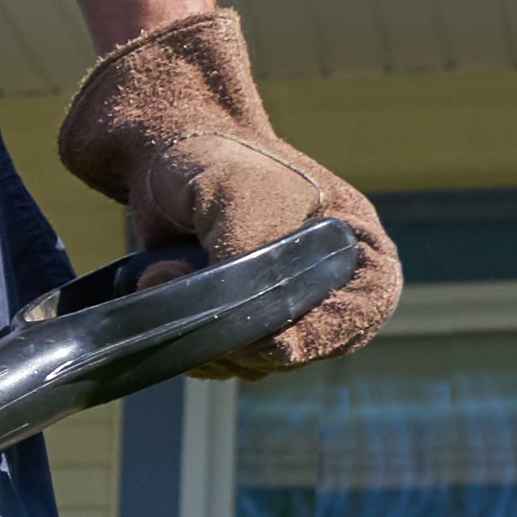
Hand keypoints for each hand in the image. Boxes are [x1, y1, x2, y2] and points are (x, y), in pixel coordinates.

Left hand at [51, 8, 402, 372]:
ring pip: (257, 363)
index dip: (320, 334)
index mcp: (358, 250)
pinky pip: (223, 362)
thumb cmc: (216, 159)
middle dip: (243, 336)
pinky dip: (186, 340)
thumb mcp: (239, 192)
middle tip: (188, 293)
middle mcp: (331, 289)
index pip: (360, 312)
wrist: (164, 152)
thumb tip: (249, 323)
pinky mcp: (241, 326)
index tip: (272, 342)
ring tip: (162, 271)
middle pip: (304, 350)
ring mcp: (284, 311)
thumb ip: (251, 252)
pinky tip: (156, 290)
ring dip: (203, 335)